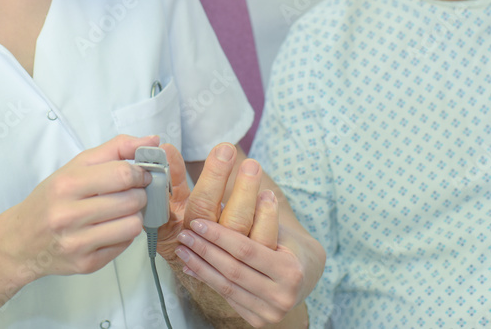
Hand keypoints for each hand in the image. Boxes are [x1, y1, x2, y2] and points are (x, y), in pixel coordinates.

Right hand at [2, 134, 158, 281]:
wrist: (20, 242)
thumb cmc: (51, 199)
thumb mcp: (76, 166)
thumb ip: (115, 149)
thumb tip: (152, 140)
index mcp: (66, 185)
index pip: (122, 174)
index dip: (140, 173)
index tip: (139, 174)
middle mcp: (68, 215)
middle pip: (131, 200)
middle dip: (139, 194)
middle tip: (131, 192)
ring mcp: (77, 243)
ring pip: (133, 225)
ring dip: (135, 215)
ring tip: (121, 211)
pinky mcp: (86, 264)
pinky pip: (125, 245)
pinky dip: (124, 234)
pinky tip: (110, 228)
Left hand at [165, 143, 310, 326]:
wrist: (307, 275)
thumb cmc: (289, 243)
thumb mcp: (280, 225)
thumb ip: (263, 210)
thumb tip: (240, 176)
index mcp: (291, 270)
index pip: (245, 251)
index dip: (218, 236)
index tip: (196, 223)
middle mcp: (283, 295)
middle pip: (233, 270)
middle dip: (205, 250)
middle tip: (184, 234)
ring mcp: (271, 312)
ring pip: (227, 285)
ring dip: (200, 265)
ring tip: (183, 248)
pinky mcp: (260, 319)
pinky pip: (228, 296)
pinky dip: (207, 279)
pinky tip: (192, 266)